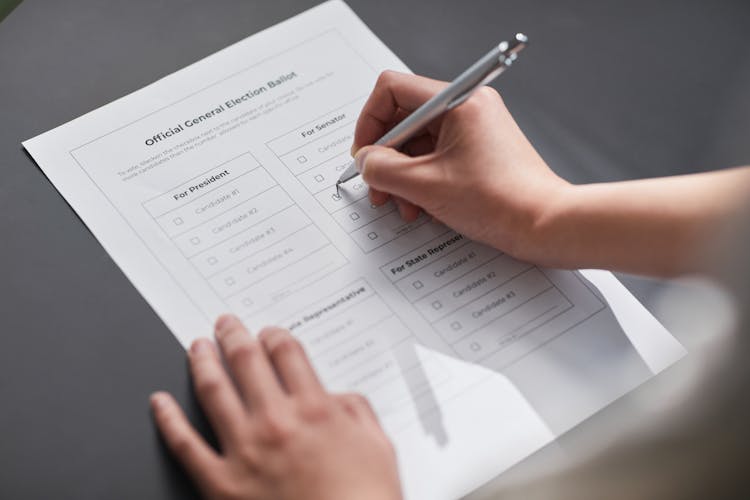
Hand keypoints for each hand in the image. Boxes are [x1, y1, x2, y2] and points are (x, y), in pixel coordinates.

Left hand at [150, 315, 402, 499]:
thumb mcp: (378, 446)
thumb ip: (356, 410)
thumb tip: (336, 397)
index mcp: (315, 410)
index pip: (286, 353)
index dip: (274, 335)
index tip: (269, 333)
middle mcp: (276, 423)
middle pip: (246, 361)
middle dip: (233, 335)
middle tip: (225, 325)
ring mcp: (244, 452)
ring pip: (213, 391)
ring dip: (202, 362)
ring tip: (197, 348)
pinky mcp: (221, 484)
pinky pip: (184, 445)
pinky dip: (167, 419)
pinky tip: (159, 402)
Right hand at [352, 71, 569, 264]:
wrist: (545, 224)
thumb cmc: (502, 201)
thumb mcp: (426, 187)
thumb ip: (383, 170)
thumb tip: (366, 161)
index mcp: (458, 101)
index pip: (393, 90)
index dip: (370, 122)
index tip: (365, 154)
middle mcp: (468, 107)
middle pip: (405, 118)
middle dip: (386, 156)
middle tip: (378, 185)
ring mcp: (474, 129)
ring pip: (419, 142)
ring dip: (403, 174)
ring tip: (402, 204)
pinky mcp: (479, 150)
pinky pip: (437, 156)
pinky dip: (422, 179)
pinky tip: (421, 206)